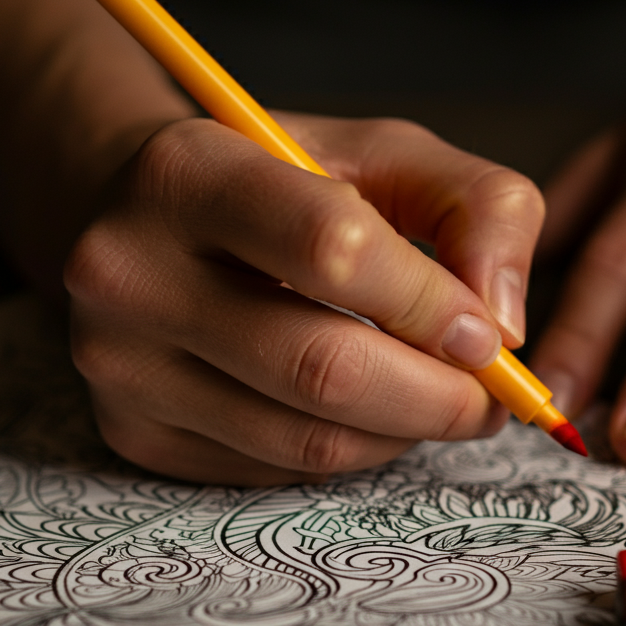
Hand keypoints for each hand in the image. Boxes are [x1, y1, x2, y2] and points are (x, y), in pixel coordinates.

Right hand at [66, 113, 543, 484]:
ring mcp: (120, 366)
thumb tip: (505, 328)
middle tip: (488, 398)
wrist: (149, 223)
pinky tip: (357, 412)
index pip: (331, 249)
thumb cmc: (279, 184)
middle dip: (438, 398)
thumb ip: (479, 207)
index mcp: (186, 174)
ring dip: (401, 434)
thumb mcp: (385, 155)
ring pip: (306, 440)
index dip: (432, 304)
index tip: (490, 336)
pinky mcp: (132, 432)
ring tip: (433, 401)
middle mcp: (127, 274)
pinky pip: (276, 470)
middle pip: (321, 368)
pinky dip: (345, 452)